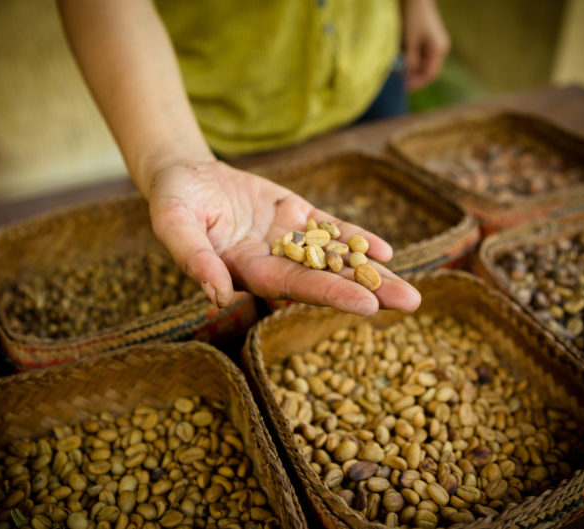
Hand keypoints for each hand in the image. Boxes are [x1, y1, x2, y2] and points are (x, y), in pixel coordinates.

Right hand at [147, 159, 420, 315]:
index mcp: (247, 270)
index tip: (367, 306)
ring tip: (408, 290)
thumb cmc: (173, 200)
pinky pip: (329, 228)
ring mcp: (288, 239)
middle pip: (326, 279)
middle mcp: (274, 261)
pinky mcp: (295, 214)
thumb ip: (194, 258)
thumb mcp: (174, 223)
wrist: (185, 175)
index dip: (330, 294)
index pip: (294, 287)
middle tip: (410, 304)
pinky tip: (384, 251)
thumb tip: (218, 296)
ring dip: (371, 272)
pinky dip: (355, 238)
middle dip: (367, 291)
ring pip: (334, 257)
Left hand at [402, 0, 450, 91]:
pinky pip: (421, 56)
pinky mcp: (429, 40)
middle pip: (428, 70)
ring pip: (424, 64)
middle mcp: (440, 48)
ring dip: (412, 69)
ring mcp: (435, 44)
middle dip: (414, 78)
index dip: (417, 83)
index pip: (430, 75)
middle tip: (400, 83)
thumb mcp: (410, 41)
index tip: (404, 89)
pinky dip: (412, 60)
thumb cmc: (414, 17)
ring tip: (399, 72)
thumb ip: (410, 60)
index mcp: (439, 50)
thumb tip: (408, 77)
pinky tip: (402, 61)